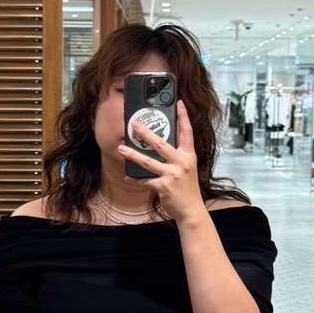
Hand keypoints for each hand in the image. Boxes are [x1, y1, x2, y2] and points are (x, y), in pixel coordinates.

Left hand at [118, 100, 203, 224]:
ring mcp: (172, 175)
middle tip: (134, 125)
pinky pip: (145, 180)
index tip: (179, 103)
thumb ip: (177, 156)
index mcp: (188, 156)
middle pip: (161, 144)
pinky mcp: (163, 186)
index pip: (187, 132)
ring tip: (121, 149)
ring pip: (148, 162)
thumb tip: (161, 144)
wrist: (191, 209)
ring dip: (133, 155)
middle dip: (146, 133)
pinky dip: (135, 179)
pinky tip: (127, 176)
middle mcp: (181, 163)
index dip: (183, 117)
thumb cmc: (188, 189)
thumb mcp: (187, 168)